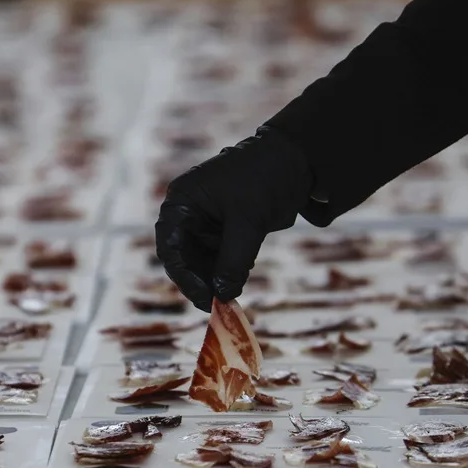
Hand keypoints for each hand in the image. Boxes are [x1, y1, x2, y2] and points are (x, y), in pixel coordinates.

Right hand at [155, 126, 318, 311]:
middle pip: (184, 260)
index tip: (203, 297)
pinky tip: (237, 286)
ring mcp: (206, 225)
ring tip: (230, 300)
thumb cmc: (265, 177)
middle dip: (201, 283)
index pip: (171, 246)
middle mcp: (189, 214)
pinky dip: (227, 276)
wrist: (296, 162)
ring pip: (201, 265)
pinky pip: (219, 262)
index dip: (183, 276)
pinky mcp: (225, 234)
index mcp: (183, 201)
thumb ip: (234, 259)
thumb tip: (223, 293)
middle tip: (218, 305)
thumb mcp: (249, 220)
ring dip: (215, 283)